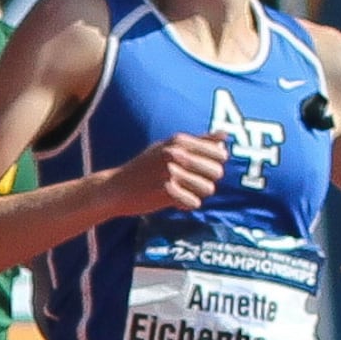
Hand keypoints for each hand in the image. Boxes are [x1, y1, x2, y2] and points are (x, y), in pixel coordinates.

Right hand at [107, 132, 225, 216]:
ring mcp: (170, 172)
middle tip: (190, 183)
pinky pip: (195, 203)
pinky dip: (186, 204)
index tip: (200, 169)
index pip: (220, 153)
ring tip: (181, 191)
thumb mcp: (167, 146)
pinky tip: (174, 201)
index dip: (214, 164)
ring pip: (208, 188)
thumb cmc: (144, 167)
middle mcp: (175, 153)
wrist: (115, 188)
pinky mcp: (166, 192)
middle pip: (217, 172)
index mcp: (179, 140)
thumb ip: (198, 140)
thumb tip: (225, 135)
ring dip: (198, 193)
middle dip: (207, 180)